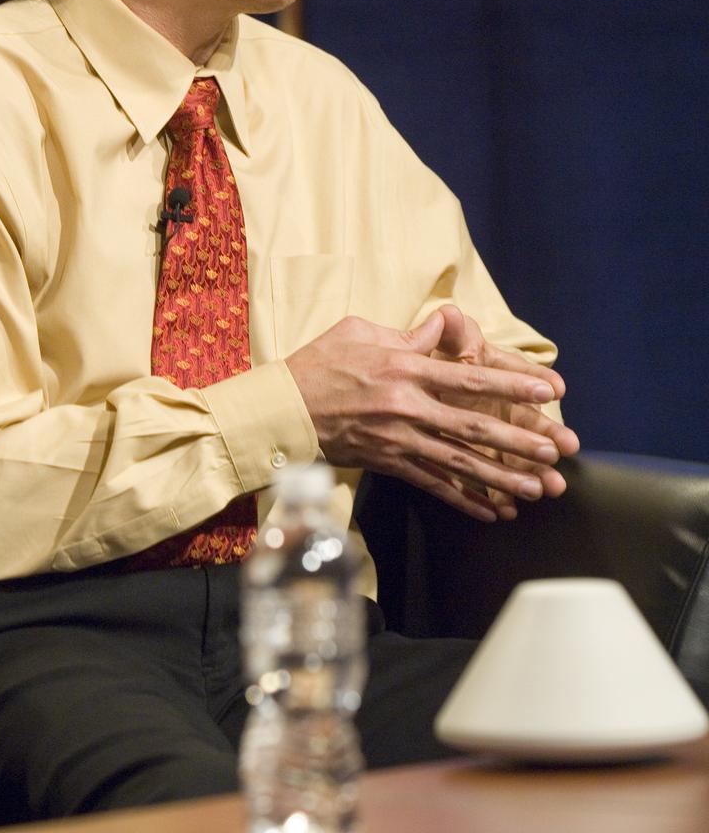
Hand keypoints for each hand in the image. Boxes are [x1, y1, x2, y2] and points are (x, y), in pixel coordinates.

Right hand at [285, 307, 578, 521]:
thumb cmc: (320, 363)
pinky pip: (433, 485)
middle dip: (520, 439)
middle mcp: (407, 407)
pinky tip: (493, 511)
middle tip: (556, 449)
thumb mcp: (359, 331)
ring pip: (461, 462)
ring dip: (503, 476)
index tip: (548, 389)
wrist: (284, 409)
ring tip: (539, 486)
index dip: (514, 384)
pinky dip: (464, 500)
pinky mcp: (388, 464)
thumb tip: (442, 330)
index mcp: (405, 369)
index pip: (471, 377)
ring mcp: (399, 440)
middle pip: (474, 426)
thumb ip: (407, 334)